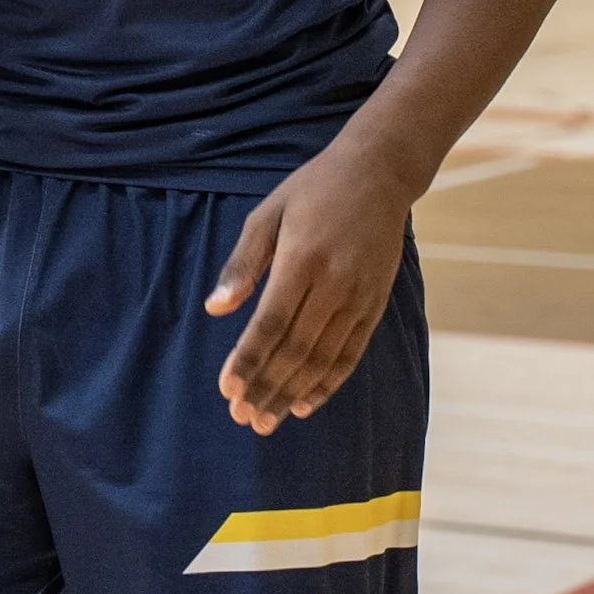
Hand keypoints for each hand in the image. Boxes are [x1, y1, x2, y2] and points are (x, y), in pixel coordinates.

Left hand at [205, 133, 411, 435]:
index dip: (248, 360)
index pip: (270, 323)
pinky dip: (328, 382)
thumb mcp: (268, 213)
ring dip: (292, 393)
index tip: (227, 389)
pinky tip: (306, 402)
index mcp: (302, 258)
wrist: (379, 174)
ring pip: (322, 358)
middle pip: (295, 349)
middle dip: (266, 387)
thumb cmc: (313, 190)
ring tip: (266, 419)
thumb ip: (243, 263)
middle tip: (242, 417)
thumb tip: (214, 308)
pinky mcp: (375, 303)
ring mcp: (358, 296)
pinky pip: (351, 353)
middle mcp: (333, 282)